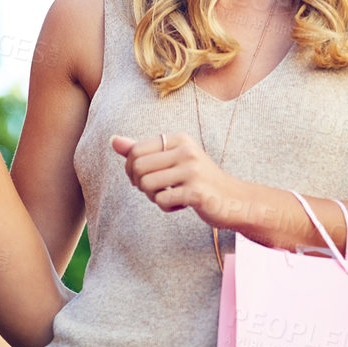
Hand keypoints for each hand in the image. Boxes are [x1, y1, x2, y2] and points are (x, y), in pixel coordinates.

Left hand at [110, 134, 264, 236]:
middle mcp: (186, 151)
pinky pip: (161, 200)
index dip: (131, 169)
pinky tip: (181, 205)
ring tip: (169, 197)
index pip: (136, 150)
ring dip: (153, 196)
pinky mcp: (196, 192)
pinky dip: (166, 207)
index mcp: (179, 139)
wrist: (234, 200)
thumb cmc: (199, 180)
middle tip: (156, 191)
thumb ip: (142, 150)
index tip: (143, 179)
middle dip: (139, 184)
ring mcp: (192, 171)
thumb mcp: (173, 160)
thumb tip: (113, 140)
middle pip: (138, 167)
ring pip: (146, 185)